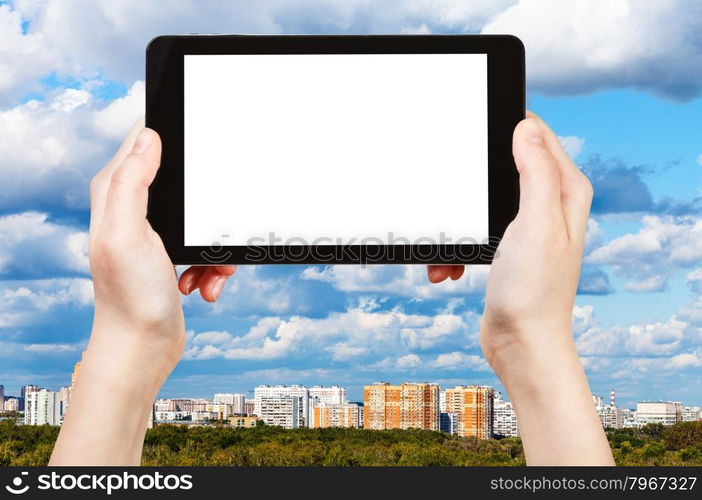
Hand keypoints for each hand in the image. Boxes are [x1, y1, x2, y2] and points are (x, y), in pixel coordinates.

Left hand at [88, 119, 235, 365]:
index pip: (143, 141)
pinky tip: (204, 284)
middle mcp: (132, 208)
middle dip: (207, 209)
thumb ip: (132, 181)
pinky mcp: (173, 255)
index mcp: (115, 193)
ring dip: (213, 245)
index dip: (173, 141)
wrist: (142, 347)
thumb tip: (149, 136)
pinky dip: (212, 265)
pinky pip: (206, 246)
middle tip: (209, 235)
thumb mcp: (128, 233)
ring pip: (202, 218)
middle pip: (185, 182)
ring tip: (207, 272)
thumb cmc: (130, 298)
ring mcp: (154, 233)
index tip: (201, 155)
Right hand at [428, 112, 590, 373]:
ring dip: (459, 222)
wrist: (521, 344)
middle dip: (472, 184)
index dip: (507, 128)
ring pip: (481, 202)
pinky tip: (449, 266)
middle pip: (503, 167)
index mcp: (565, 191)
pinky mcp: (507, 249)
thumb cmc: (533, 292)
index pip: (537, 135)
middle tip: (454, 196)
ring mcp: (527, 228)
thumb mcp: (536, 224)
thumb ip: (536, 173)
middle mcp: (550, 205)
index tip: (474, 134)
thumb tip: (526, 127)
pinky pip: (473, 232)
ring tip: (448, 248)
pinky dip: (458, 247)